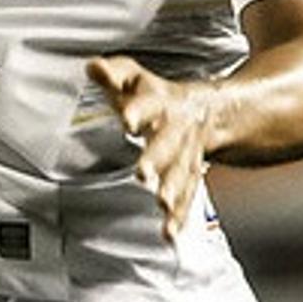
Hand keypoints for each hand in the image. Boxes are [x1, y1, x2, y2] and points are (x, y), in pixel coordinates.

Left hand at [86, 55, 216, 240]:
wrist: (210, 112)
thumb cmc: (156, 97)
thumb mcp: (135, 79)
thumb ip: (113, 74)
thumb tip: (91, 66)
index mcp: (159, 103)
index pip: (147, 104)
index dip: (138, 110)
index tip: (127, 119)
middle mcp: (175, 131)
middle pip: (167, 144)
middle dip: (156, 159)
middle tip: (143, 174)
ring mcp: (186, 156)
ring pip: (182, 173)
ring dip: (172, 191)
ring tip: (163, 207)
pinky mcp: (190, 178)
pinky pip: (188, 198)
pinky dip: (180, 217)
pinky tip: (170, 234)